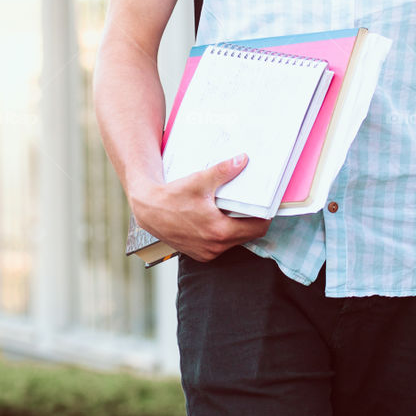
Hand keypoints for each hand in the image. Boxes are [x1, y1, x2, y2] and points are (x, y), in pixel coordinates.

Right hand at [131, 155, 270, 261]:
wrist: (148, 210)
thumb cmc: (172, 197)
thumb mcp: (199, 180)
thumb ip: (224, 171)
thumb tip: (243, 160)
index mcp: (219, 231)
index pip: (257, 228)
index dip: (265, 215)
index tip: (267, 204)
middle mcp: (214, 247)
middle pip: (248, 235)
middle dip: (253, 220)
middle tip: (254, 203)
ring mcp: (207, 253)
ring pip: (235, 241)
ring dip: (239, 227)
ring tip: (236, 208)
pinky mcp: (200, 254)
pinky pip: (221, 245)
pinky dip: (225, 232)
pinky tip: (220, 217)